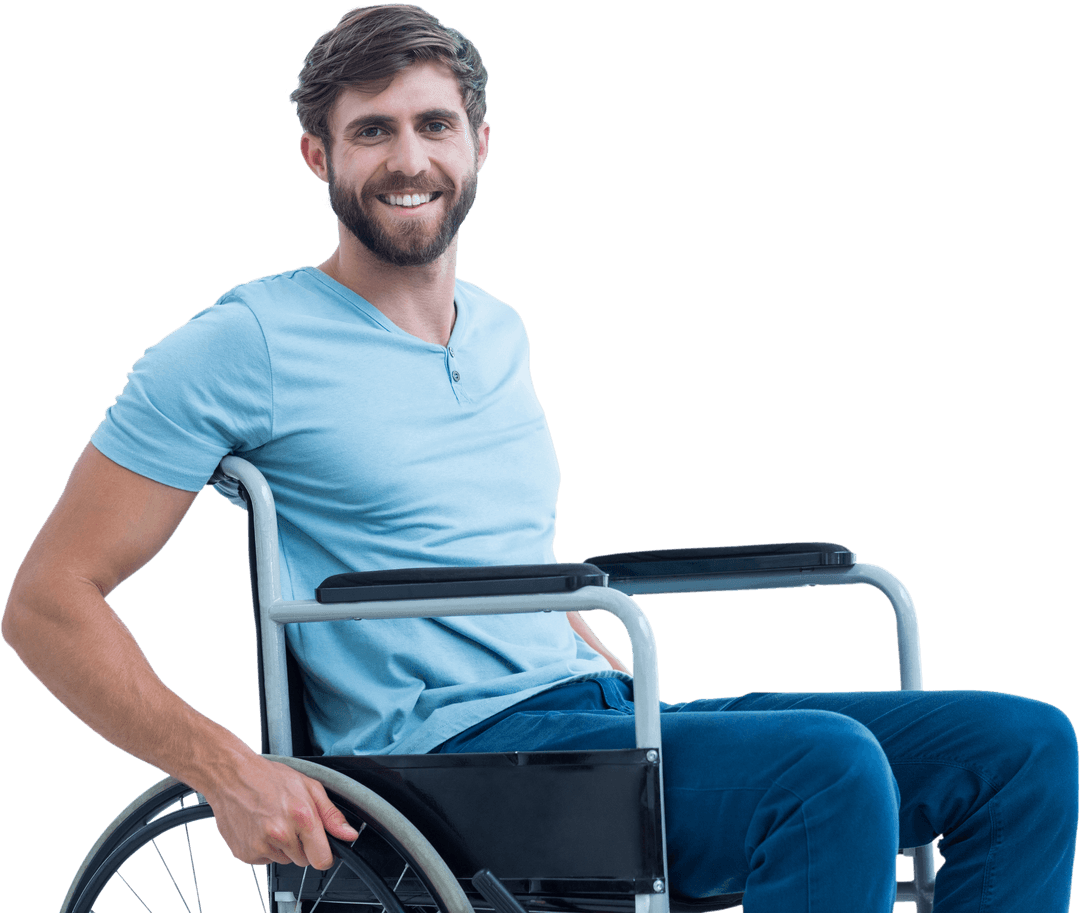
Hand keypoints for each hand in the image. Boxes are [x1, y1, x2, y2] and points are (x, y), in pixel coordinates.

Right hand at [204, 754, 359, 869]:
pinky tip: (260, 828)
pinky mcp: (245, 854)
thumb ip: (331, 815)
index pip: (322, 859)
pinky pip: (265, 861)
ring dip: (283, 846)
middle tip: (291, 822)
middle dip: (302, 845)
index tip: (319, 845)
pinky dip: (265, 848)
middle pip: (304, 861)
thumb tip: (349, 835)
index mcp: (301, 817)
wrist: (231, 777)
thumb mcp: (309, 787)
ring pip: (284, 860)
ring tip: (273, 821)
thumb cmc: (269, 778)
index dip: (324, 853)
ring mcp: (261, 846)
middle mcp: (281, 834)